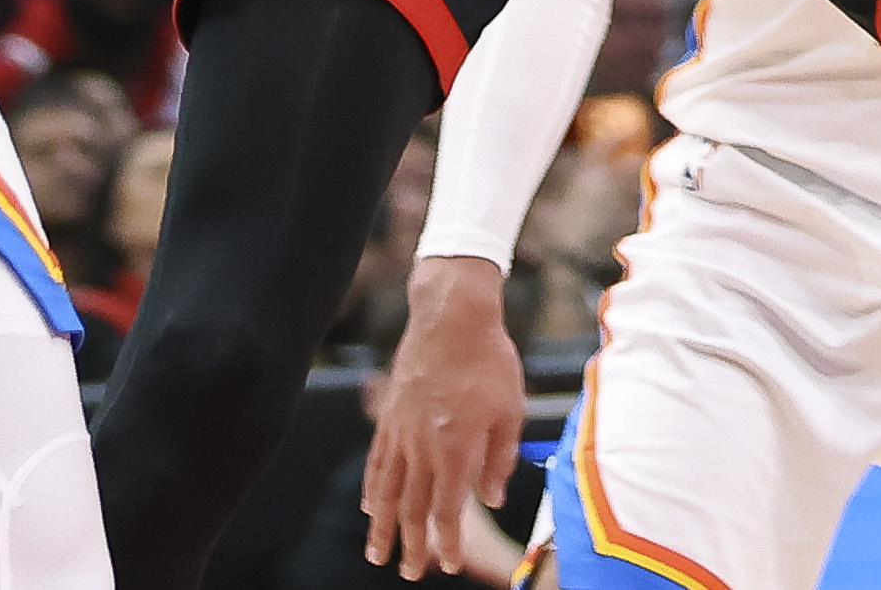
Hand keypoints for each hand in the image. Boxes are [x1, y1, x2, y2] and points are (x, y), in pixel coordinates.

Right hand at [361, 257, 526, 580]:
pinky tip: (369, 505)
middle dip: (411, 545)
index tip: (445, 564)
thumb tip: (492, 496)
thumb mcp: (511, 411)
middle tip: (409, 573)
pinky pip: (377, 460)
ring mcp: (402, 431)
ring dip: (383, 526)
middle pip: (413, 508)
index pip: (448, 510)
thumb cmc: (489, 361)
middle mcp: (423, 446)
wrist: (452, 316)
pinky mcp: (391, 415)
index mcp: (456, 449)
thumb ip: (500, 459)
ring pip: (388, 490)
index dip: (444, 541)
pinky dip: (372, 487)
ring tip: (376, 554)